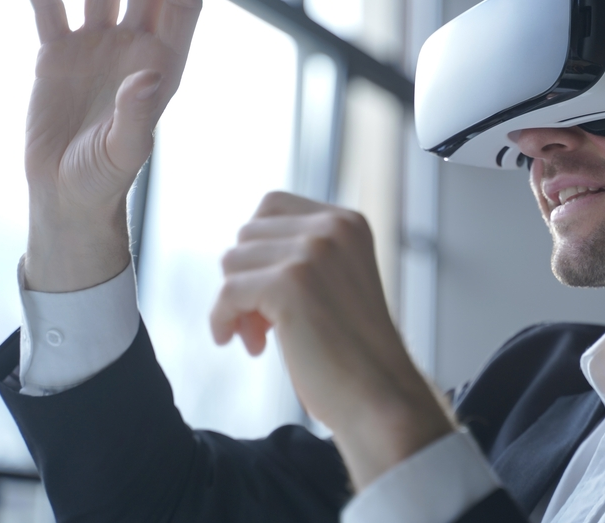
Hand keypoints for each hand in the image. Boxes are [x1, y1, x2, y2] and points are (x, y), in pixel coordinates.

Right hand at [21, 0, 200, 290]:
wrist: (66, 194)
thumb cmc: (105, 179)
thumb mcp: (124, 152)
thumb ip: (137, 116)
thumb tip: (150, 77)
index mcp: (161, 67)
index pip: (180, 8)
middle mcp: (133, 51)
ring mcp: (96, 50)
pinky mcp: (58, 57)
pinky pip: (50, 10)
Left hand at [211, 192, 455, 489]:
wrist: (381, 397)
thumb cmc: (354, 352)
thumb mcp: (335, 282)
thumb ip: (301, 256)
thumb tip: (235, 254)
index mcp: (347, 222)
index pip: (272, 206)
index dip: (259, 250)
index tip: (267, 291)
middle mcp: (332, 227)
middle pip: (247, 234)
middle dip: (246, 278)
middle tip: (261, 324)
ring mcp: (312, 252)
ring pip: (233, 261)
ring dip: (237, 303)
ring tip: (259, 337)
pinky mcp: (289, 283)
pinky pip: (228, 293)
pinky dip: (223, 321)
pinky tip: (242, 345)